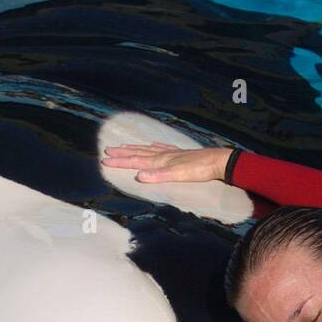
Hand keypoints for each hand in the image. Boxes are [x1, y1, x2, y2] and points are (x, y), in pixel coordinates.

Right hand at [100, 142, 231, 183]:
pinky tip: (152, 145)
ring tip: (123, 146)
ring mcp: (172, 153)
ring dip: (135, 149)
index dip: (120, 162)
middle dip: (122, 153)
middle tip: (107, 151)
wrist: (217, 161)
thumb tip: (138, 176)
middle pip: (139, 153)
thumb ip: (158, 176)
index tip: (104, 161)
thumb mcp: (178, 175)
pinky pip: (161, 148)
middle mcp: (164, 155)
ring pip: (148, 149)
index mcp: (161, 161)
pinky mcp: (180, 154)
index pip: (136, 161)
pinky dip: (152, 147)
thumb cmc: (199, 170)